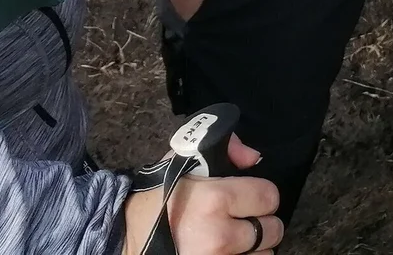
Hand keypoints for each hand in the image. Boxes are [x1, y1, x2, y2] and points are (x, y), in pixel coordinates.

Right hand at [122, 136, 281, 253]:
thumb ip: (224, 148)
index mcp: (215, 199)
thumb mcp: (182, 162)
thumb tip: (253, 158)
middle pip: (271, 230)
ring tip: (233, 240)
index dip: (261, 196)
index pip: (269, 197)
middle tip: (241, 221)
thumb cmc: (154, 201)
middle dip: (260, 223)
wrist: (121, 239)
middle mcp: (219, 235)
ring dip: (252, 248)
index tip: (248, 199)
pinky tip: (227, 253)